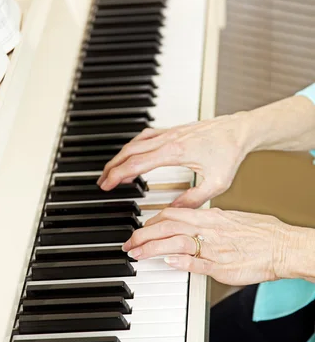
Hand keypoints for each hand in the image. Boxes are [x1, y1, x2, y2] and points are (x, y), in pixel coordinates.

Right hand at [97, 113, 249, 207]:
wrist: (240, 129)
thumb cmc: (230, 152)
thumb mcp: (216, 183)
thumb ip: (193, 199)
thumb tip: (172, 211)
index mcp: (175, 152)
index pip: (136, 164)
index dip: (117, 175)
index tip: (107, 185)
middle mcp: (168, 139)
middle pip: (129, 152)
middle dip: (112, 167)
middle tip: (102, 182)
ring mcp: (170, 133)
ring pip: (135, 142)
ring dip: (120, 156)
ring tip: (113, 171)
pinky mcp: (173, 131)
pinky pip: (145, 137)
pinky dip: (134, 146)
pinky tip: (132, 154)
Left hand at [122, 207, 293, 285]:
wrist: (282, 246)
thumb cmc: (261, 234)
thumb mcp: (231, 220)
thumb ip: (209, 222)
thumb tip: (192, 224)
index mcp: (210, 217)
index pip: (172, 214)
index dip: (151, 221)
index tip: (141, 229)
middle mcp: (208, 229)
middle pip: (167, 226)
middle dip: (143, 234)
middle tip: (129, 243)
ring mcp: (213, 248)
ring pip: (175, 243)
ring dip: (152, 248)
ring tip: (137, 254)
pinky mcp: (221, 266)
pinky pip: (196, 263)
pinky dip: (179, 262)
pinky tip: (166, 263)